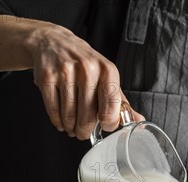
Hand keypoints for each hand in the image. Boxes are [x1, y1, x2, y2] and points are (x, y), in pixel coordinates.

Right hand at [26, 23, 143, 138]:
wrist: (55, 42)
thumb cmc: (85, 65)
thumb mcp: (106, 78)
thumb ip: (121, 102)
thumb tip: (139, 121)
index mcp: (107, 71)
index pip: (111, 110)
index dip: (108, 124)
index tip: (104, 126)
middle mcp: (88, 69)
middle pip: (88, 117)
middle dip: (85, 131)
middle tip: (83, 133)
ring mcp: (66, 72)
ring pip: (69, 116)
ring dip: (70, 127)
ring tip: (72, 127)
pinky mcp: (47, 77)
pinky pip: (53, 110)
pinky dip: (57, 121)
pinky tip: (61, 121)